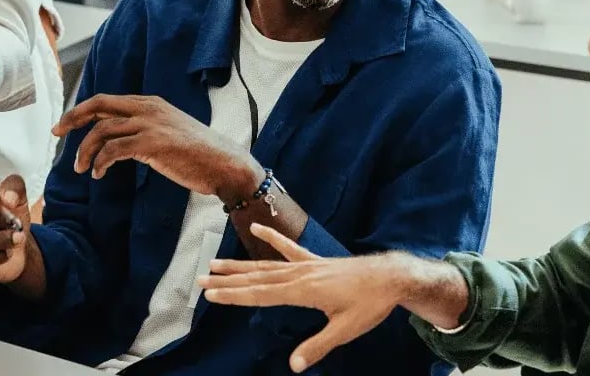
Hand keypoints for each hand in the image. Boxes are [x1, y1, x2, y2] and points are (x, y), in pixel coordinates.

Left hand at [53, 94, 264, 202]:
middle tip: (56, 134)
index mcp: (150, 103)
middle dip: (73, 118)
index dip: (81, 110)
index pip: (106, 101)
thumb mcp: (168, 132)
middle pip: (98, 106)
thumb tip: (118, 140)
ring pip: (102, 131)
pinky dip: (100, 163)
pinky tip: (99, 174)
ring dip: (85, 151)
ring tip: (83, 169)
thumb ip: (144, 129)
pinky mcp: (153, 143)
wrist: (225, 164)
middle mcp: (148, 108)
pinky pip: (113, 150)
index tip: (64, 125)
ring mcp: (150, 124)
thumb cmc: (198, 154)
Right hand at [198, 224, 401, 372]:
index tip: (211, 295)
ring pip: (265, 265)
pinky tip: (255, 228)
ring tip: (215, 263)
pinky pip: (287, 248)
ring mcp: (304, 265)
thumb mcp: (345, 330)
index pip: (260, 295)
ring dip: (239, 265)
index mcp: (302, 291)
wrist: (389, 277)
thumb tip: (294, 366)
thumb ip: (318, 346)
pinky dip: (271, 237)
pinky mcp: (313, 261)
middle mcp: (298, 275)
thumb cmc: (369, 305)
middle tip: (201, 280)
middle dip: (227, 280)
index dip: (234, 296)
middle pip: (255, 278)